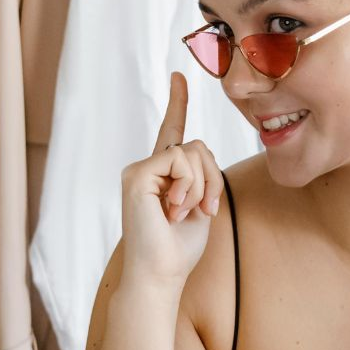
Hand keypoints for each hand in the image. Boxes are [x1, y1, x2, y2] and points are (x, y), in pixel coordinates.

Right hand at [121, 72, 225, 289]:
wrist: (160, 274)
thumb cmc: (179, 249)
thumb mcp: (201, 205)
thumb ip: (202, 176)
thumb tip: (200, 155)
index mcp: (163, 175)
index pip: (173, 132)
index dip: (177, 103)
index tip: (179, 76)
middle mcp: (148, 168)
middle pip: (198, 146)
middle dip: (212, 180)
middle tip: (201, 210)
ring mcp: (140, 170)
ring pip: (192, 152)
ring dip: (201, 187)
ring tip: (181, 213)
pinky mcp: (136, 175)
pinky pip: (180, 160)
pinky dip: (188, 186)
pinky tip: (172, 208)